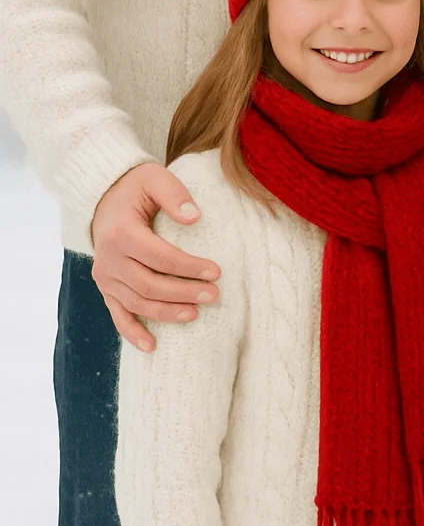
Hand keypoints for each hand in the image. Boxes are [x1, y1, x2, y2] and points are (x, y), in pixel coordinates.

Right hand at [91, 162, 220, 352]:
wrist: (105, 196)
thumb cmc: (136, 187)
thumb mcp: (155, 178)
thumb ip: (175, 195)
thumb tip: (196, 217)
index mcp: (121, 232)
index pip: (160, 257)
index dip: (188, 267)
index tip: (216, 271)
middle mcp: (108, 258)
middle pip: (149, 284)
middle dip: (183, 292)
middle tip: (214, 295)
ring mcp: (105, 276)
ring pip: (137, 303)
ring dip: (166, 313)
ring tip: (195, 315)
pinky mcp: (105, 287)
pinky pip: (117, 314)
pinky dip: (133, 332)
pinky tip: (152, 346)